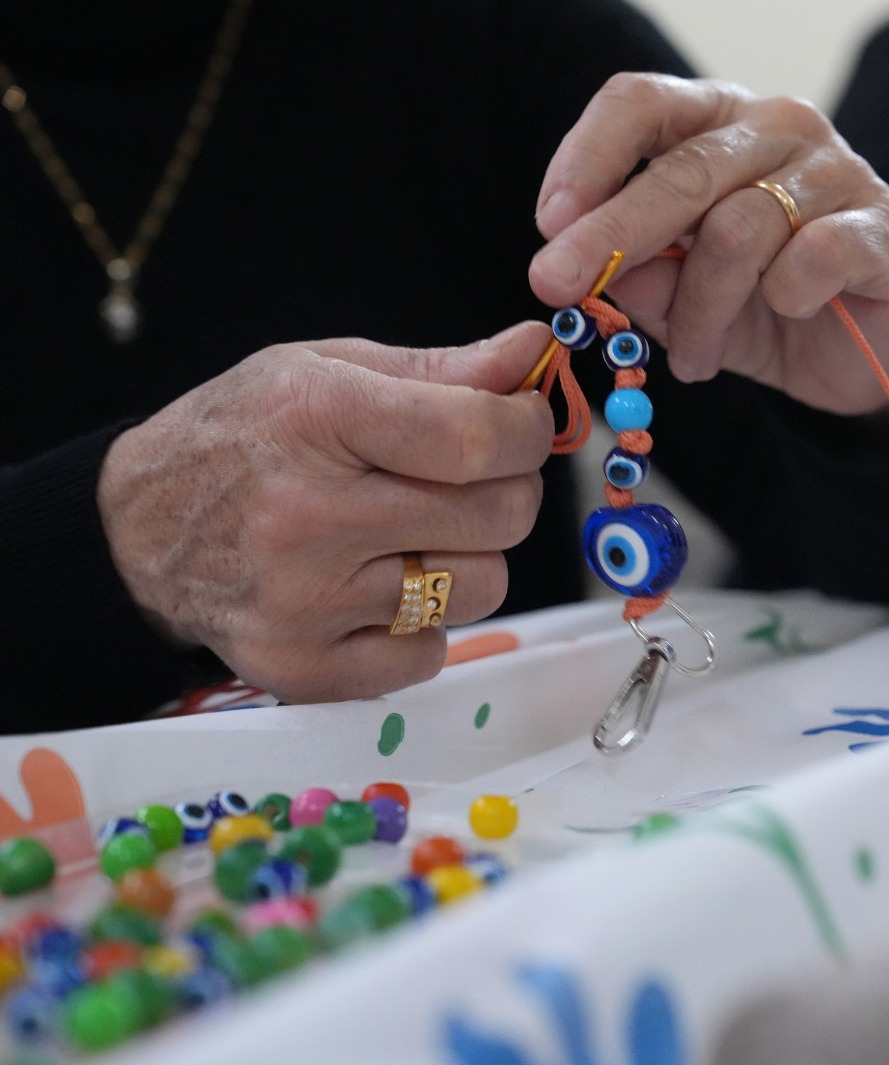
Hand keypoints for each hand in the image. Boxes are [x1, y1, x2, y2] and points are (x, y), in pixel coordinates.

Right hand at [97, 323, 553, 703]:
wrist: (132, 532)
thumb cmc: (244, 437)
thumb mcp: (326, 371)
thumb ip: (441, 368)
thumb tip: (533, 352)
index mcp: (316, 416)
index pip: (479, 438)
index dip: (527, 431)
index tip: (523, 426)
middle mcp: (309, 514)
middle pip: (500, 516)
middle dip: (507, 490)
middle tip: (471, 481)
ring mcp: (304, 600)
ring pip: (482, 587)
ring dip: (469, 558)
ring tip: (414, 535)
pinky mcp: (302, 666)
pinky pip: (431, 652)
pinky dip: (423, 623)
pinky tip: (377, 588)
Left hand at [529, 74, 888, 417]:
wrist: (854, 359)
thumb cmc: (757, 309)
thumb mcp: (677, 297)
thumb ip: (637, 274)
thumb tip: (586, 268)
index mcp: (717, 123)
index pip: (641, 103)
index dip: (587, 155)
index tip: (548, 221)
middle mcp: (778, 128)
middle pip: (682, 170)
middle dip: (610, 234)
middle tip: (555, 284)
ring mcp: (836, 171)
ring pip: (739, 230)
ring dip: (701, 310)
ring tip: (692, 361)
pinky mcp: (881, 227)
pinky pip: (814, 257)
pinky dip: (784, 297)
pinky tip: (784, 316)